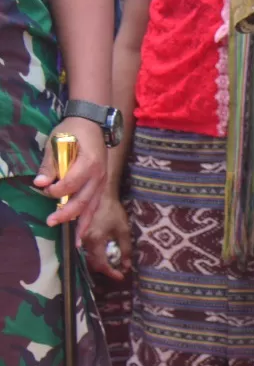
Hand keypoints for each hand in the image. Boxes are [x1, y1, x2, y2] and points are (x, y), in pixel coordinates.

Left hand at [33, 115, 107, 233]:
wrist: (94, 125)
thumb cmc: (73, 131)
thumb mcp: (58, 141)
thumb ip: (50, 164)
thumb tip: (39, 183)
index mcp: (89, 163)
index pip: (72, 183)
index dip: (57, 190)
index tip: (44, 190)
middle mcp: (98, 176)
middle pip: (83, 200)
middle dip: (67, 213)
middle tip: (51, 222)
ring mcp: (101, 183)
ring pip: (92, 207)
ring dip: (81, 224)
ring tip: (74, 241)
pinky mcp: (100, 187)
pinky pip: (94, 206)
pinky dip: (88, 220)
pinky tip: (82, 234)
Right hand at [81, 195, 131, 279]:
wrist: (102, 197)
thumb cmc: (114, 212)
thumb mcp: (124, 231)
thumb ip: (125, 249)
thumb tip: (127, 266)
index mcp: (95, 239)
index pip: (101, 263)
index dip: (111, 272)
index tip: (121, 277)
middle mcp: (86, 240)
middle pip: (94, 263)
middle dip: (106, 270)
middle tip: (119, 272)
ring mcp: (82, 237)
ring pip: (90, 258)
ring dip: (101, 264)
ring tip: (114, 267)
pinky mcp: (83, 234)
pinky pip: (88, 250)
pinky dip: (97, 257)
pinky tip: (107, 257)